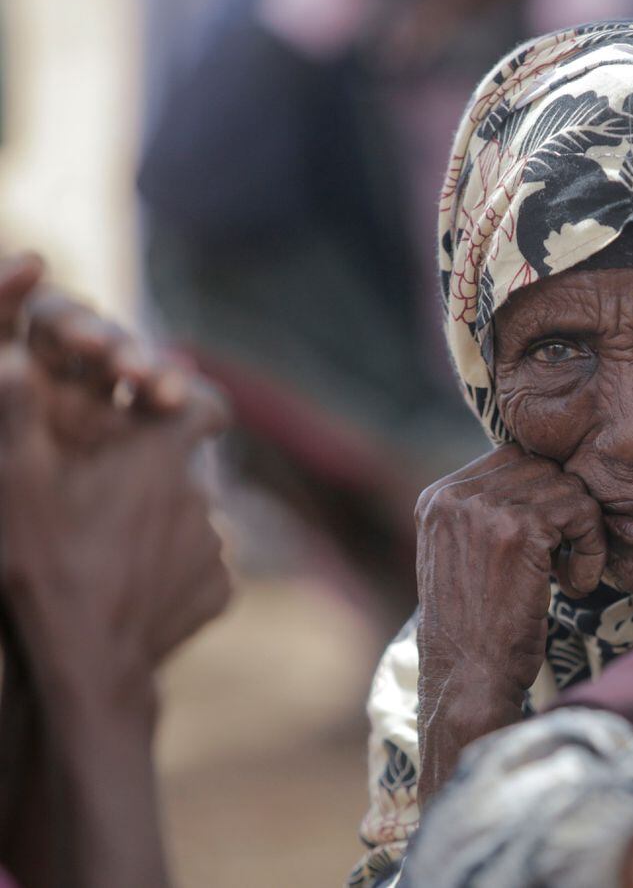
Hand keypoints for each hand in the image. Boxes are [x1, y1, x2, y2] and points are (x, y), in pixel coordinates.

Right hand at [0, 351, 231, 715]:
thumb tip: (11, 354)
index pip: (205, 403)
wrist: (84, 668)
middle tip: (100, 501)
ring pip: (190, 521)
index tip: (162, 405)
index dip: (187, 399)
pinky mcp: (221, 591)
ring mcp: (216, 547)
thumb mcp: (15, 485)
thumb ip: (16, 415)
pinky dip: (170, 574)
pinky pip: (200, 570)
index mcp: (161, 456)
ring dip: (158, 528)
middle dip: (151, 475)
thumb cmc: (43, 567)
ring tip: (105, 556)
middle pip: (184, 469)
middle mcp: (203, 495)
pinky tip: (127, 590)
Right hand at [414, 444, 604, 798]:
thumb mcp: (464, 556)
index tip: (548, 542)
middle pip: (543, 468)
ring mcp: (484, 508)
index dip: (544, 496)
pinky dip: (592, 549)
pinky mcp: (519, 529)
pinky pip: (582, 513)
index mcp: (437, 496)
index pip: (512, 460)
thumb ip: (485, 512)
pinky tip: (575, 584)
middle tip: (565, 558)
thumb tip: (543, 474)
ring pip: (567, 487)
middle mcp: (454, 494)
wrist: (468, 678)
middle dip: (567, 511)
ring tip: (569, 575)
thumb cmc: (476, 628)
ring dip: (583, 532)